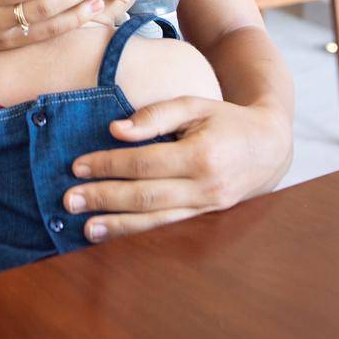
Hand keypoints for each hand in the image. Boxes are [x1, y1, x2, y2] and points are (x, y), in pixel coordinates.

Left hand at [62, 97, 292, 241]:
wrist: (269, 147)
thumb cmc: (226, 119)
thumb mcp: (195, 104)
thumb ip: (156, 114)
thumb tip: (116, 130)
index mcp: (201, 155)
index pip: (144, 163)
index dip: (108, 165)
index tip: (78, 166)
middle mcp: (205, 187)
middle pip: (145, 197)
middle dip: (104, 199)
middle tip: (69, 199)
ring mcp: (208, 207)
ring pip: (156, 221)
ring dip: (117, 226)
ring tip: (85, 228)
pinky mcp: (207, 218)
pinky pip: (168, 228)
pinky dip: (139, 233)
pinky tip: (115, 234)